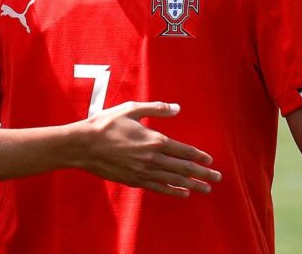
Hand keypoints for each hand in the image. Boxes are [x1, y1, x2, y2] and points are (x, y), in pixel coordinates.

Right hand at [74, 101, 220, 197]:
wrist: (83, 145)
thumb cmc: (106, 124)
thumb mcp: (131, 109)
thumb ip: (156, 108)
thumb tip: (177, 108)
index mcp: (154, 140)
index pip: (183, 150)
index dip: (199, 156)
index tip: (210, 160)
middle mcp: (152, 158)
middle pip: (183, 168)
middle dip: (203, 174)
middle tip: (218, 179)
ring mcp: (143, 171)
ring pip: (174, 180)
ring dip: (192, 185)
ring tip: (206, 189)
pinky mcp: (134, 180)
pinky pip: (158, 187)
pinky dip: (173, 190)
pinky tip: (183, 193)